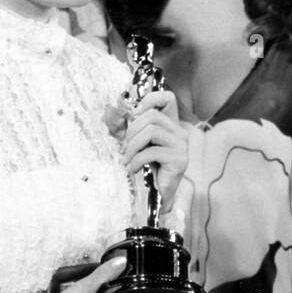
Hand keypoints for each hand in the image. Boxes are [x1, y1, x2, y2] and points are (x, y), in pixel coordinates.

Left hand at [120, 89, 188, 210]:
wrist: (156, 194)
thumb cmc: (145, 167)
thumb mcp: (133, 142)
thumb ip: (123, 127)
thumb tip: (109, 110)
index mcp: (171, 124)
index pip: (168, 97)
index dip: (149, 99)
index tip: (134, 116)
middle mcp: (180, 132)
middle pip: (152, 116)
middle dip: (132, 130)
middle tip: (125, 147)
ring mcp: (182, 145)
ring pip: (151, 130)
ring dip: (132, 146)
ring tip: (128, 159)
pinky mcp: (179, 159)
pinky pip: (152, 151)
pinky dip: (136, 160)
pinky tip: (133, 169)